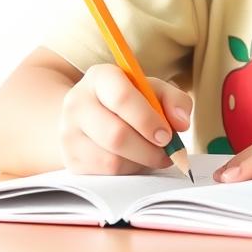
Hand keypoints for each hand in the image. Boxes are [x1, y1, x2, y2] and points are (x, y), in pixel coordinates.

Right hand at [60, 64, 192, 174]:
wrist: (89, 116)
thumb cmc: (128, 101)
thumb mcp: (152, 90)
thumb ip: (174, 100)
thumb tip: (182, 122)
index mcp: (100, 77)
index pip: (122, 97)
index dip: (148, 120)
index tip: (168, 134)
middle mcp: (77, 102)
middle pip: (116, 135)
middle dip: (149, 149)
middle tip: (167, 151)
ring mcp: (69, 133)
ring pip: (112, 160)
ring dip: (141, 162)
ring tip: (154, 155)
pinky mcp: (71, 159)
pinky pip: (106, 174)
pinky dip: (128, 171)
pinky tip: (136, 161)